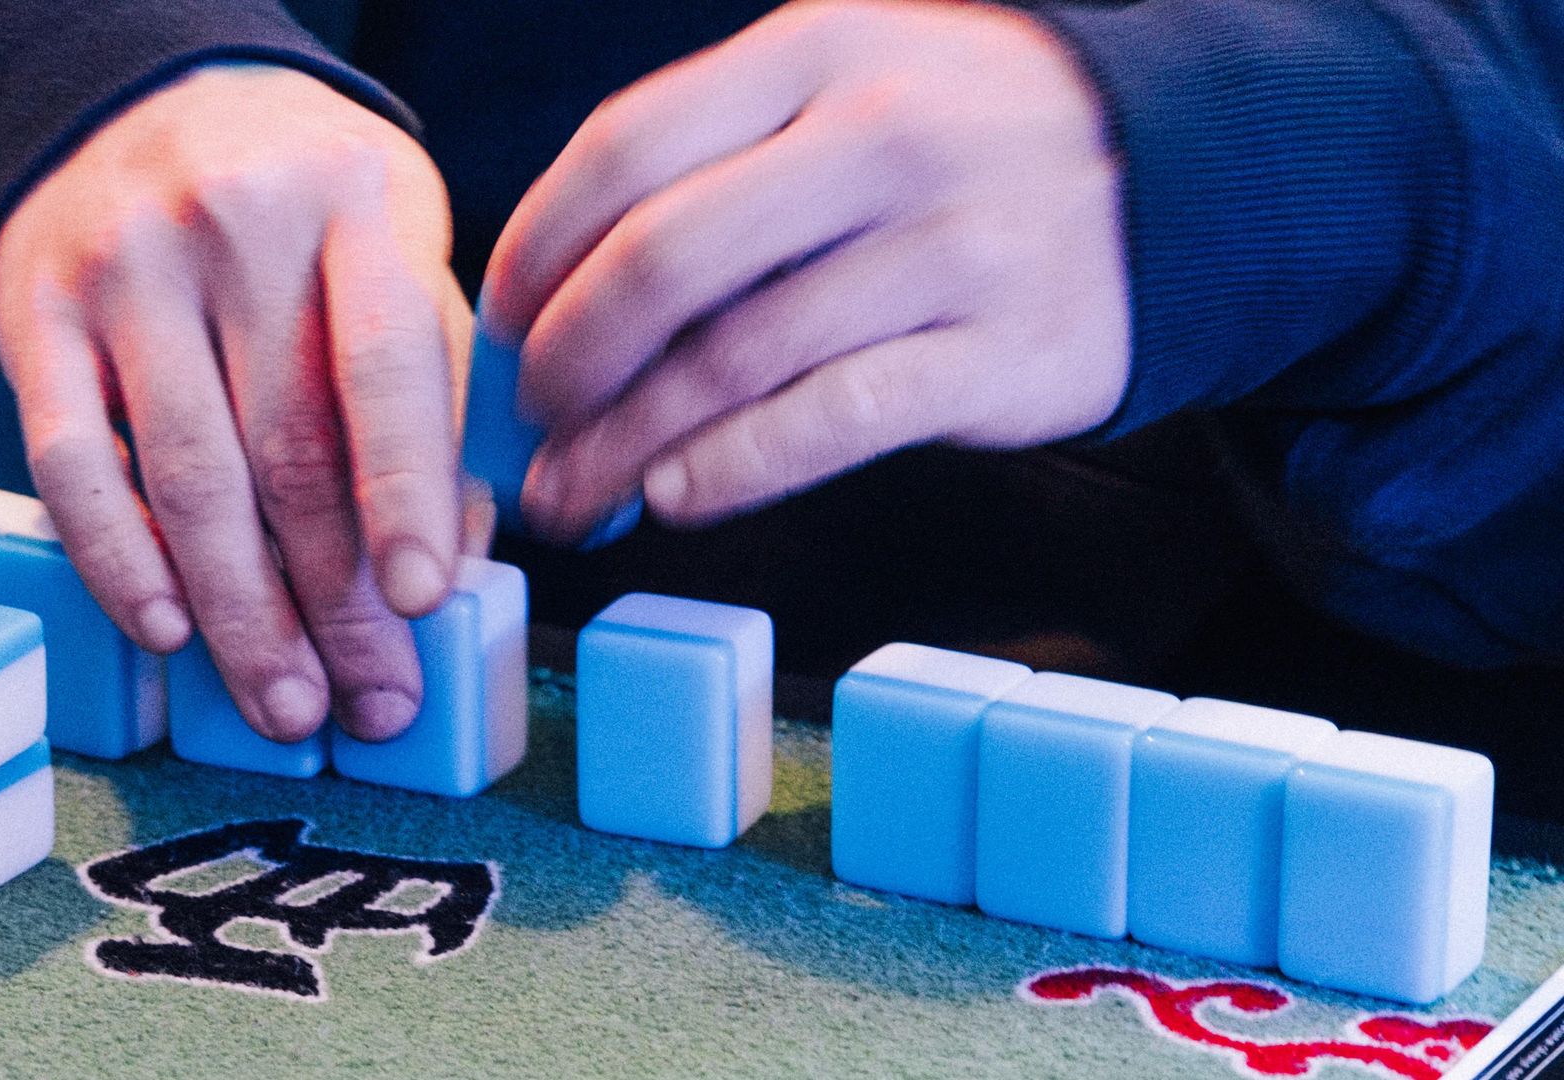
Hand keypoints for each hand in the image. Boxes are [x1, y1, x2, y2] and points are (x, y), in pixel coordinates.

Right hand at [0, 66, 472, 742]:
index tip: (423, 599)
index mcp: (357, 203)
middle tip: (371, 698)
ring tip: (284, 701)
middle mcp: (236, 223)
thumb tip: (454, 559)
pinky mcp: (35, 313)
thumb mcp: (396, 255)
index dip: (406, 495)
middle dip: (335, 598)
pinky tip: (166, 629)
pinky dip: (118, 559)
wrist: (149, 105)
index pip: (387, 365)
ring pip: (187, 475)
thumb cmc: (305, 214)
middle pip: (289, 447)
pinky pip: (69, 462)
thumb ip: (430, 392)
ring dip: (240, 612)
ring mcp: (123, 267)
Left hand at [483, 0, 1128, 540]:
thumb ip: (719, 158)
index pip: (624, 149)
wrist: (1172, 173)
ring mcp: (949, 245)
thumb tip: (559, 291)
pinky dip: (732, 468)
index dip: (535, 249)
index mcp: (816, 52)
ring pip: (736, 359)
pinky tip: (674, 495)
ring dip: (626, 443)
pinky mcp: (999, 351)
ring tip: (575, 491)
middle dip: (567, 360)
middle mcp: (880, 136)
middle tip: (530, 421)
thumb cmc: (962, 141)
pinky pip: (830, 421)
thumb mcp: (847, 82)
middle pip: (662, 263)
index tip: (499, 321)